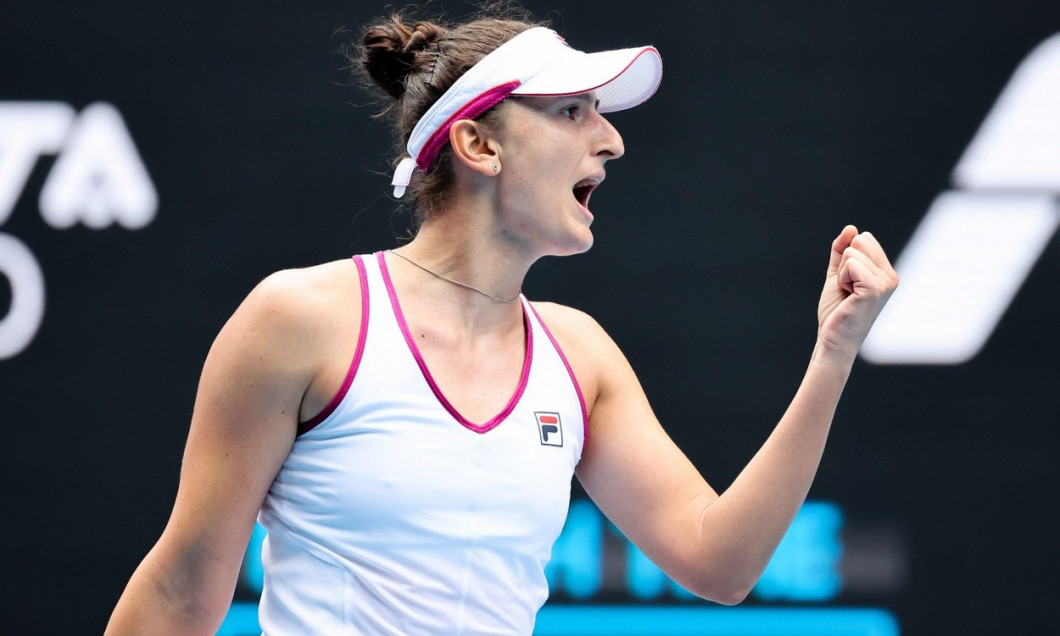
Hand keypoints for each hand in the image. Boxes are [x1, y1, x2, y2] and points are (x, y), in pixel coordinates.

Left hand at [815, 225, 898, 363]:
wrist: (833, 339)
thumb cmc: (836, 311)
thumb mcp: (837, 274)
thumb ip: (841, 250)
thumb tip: (851, 228)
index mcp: (886, 272)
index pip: (863, 239)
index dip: (846, 258)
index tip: (848, 282)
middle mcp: (891, 276)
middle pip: (858, 242)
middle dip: (843, 264)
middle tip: (846, 289)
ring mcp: (885, 283)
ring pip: (851, 253)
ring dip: (841, 275)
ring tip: (848, 295)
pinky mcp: (875, 289)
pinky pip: (851, 264)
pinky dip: (841, 278)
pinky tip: (848, 296)